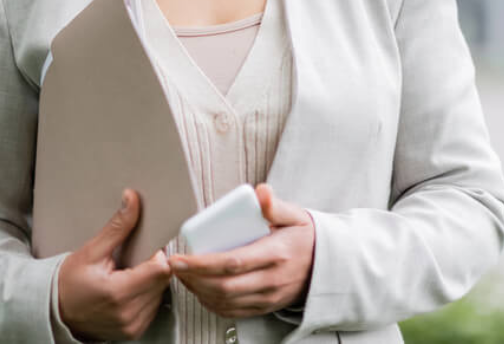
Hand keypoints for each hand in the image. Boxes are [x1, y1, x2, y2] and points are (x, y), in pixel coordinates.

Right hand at [58, 189, 172, 340]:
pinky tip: (127, 289)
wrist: (54, 312)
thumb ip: (118, 227)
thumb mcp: (92, 250)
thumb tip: (132, 200)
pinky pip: (153, 307)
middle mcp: (129, 314)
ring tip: (127, 275)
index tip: (144, 249)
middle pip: (163, 281)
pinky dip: (145, 295)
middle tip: (132, 260)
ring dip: (150, 281)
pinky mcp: (134, 332)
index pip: (160, 269)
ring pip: (160, 293)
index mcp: (119, 293)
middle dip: (153, 265)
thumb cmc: (69, 283)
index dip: (156, 254)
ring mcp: (132, 326)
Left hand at [167, 183, 314, 317]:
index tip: (180, 257)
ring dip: (199, 291)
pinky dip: (212, 304)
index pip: (232, 262)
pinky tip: (201, 290)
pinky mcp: (266, 305)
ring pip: (226, 301)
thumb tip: (260, 192)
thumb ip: (275, 204)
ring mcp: (269, 296)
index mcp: (275, 253)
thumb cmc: (306, 237)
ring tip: (183, 275)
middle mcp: (271, 279)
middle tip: (174, 266)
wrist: (329, 264)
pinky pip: (234, 311)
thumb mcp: (295, 215)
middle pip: (224, 286)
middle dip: (193, 278)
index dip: (202, 263)